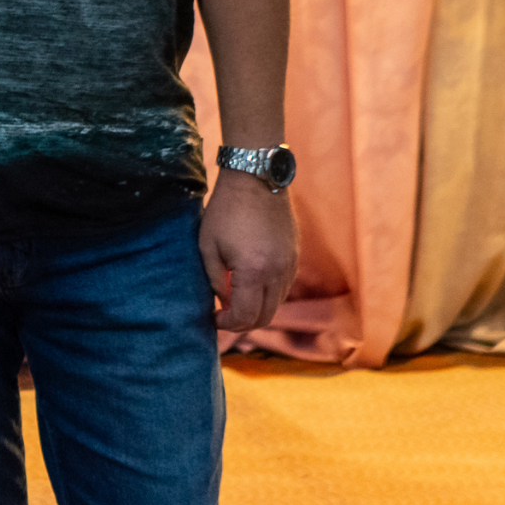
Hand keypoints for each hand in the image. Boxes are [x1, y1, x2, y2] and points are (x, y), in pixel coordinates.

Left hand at [198, 170, 297, 331]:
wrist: (255, 179)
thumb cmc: (225, 210)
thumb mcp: (208, 246)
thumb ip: (216, 280)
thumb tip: (224, 302)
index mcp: (254, 271)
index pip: (245, 316)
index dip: (227, 324)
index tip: (213, 318)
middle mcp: (278, 272)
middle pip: (265, 317)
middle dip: (243, 323)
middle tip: (224, 316)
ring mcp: (290, 264)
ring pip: (277, 303)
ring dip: (257, 309)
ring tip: (235, 299)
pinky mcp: (295, 256)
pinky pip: (284, 287)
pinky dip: (268, 294)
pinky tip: (251, 284)